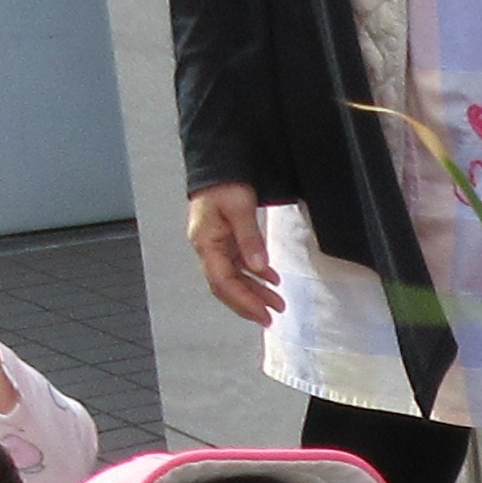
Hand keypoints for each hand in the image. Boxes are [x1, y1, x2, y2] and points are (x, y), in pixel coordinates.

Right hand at [184, 181, 281, 324]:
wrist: (219, 166)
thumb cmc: (224, 183)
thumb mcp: (240, 208)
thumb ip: (250, 239)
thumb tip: (259, 267)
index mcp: (205, 242)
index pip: (223, 281)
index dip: (243, 301)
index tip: (263, 314)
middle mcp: (207, 248)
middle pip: (226, 285)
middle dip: (249, 303)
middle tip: (272, 316)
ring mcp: (215, 246)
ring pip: (234, 278)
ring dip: (255, 292)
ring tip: (277, 303)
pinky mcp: (225, 241)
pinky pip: (239, 265)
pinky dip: (255, 275)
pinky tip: (271, 281)